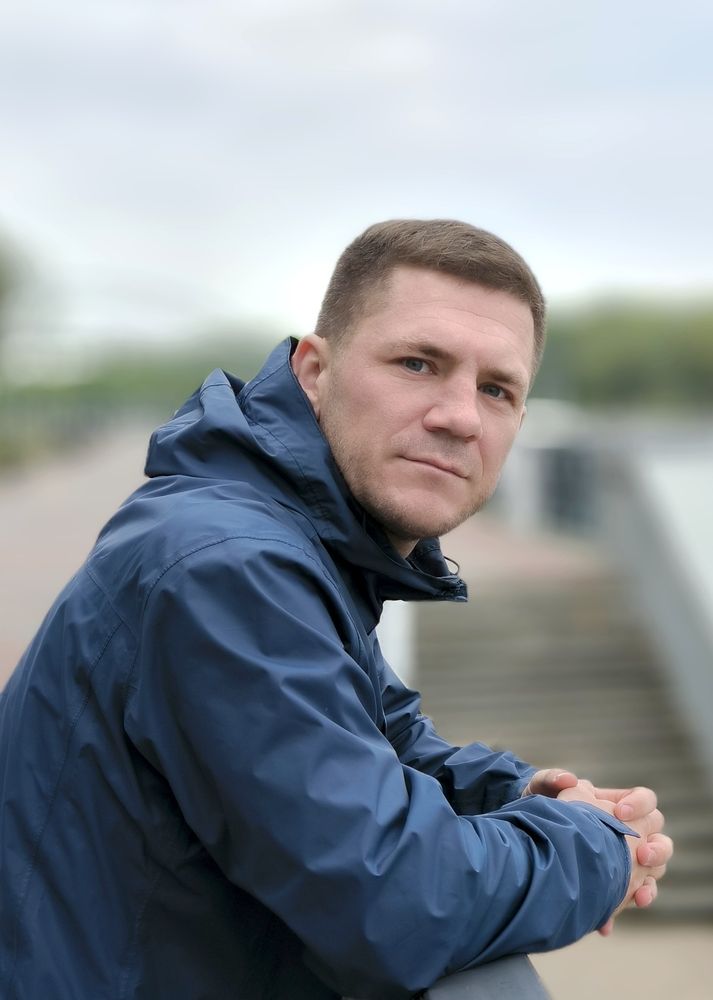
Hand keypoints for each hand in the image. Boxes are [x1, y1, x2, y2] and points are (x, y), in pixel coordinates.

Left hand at [522, 769, 672, 932]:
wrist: (525, 834)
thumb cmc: (537, 804)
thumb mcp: (539, 788)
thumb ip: (550, 780)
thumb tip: (569, 780)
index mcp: (616, 805)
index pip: (646, 801)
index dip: (640, 805)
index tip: (620, 812)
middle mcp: (626, 833)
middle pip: (660, 839)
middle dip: (657, 849)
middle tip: (641, 856)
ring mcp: (622, 860)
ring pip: (653, 873)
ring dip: (649, 885)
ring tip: (637, 896)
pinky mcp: (610, 884)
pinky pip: (626, 900)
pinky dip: (619, 910)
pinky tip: (605, 923)